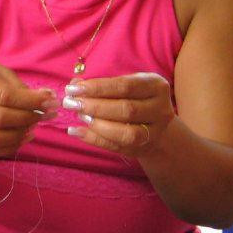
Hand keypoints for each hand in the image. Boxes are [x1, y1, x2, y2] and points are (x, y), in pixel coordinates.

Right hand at [0, 59, 57, 157]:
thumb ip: (16, 84)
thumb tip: (46, 98)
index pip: (3, 95)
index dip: (30, 101)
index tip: (49, 101)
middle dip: (28, 118)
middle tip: (45, 115)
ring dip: (19, 135)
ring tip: (32, 127)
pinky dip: (10, 147)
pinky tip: (22, 137)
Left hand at [61, 72, 175, 155]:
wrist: (154, 123)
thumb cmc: (132, 97)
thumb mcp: (122, 85)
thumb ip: (100, 84)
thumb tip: (74, 84)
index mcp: (156, 86)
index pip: (125, 86)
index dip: (98, 88)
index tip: (73, 88)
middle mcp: (160, 109)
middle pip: (127, 110)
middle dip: (95, 107)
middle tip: (71, 103)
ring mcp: (155, 132)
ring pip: (127, 133)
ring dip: (98, 125)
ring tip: (78, 116)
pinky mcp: (143, 148)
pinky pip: (118, 147)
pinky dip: (94, 139)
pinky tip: (76, 131)